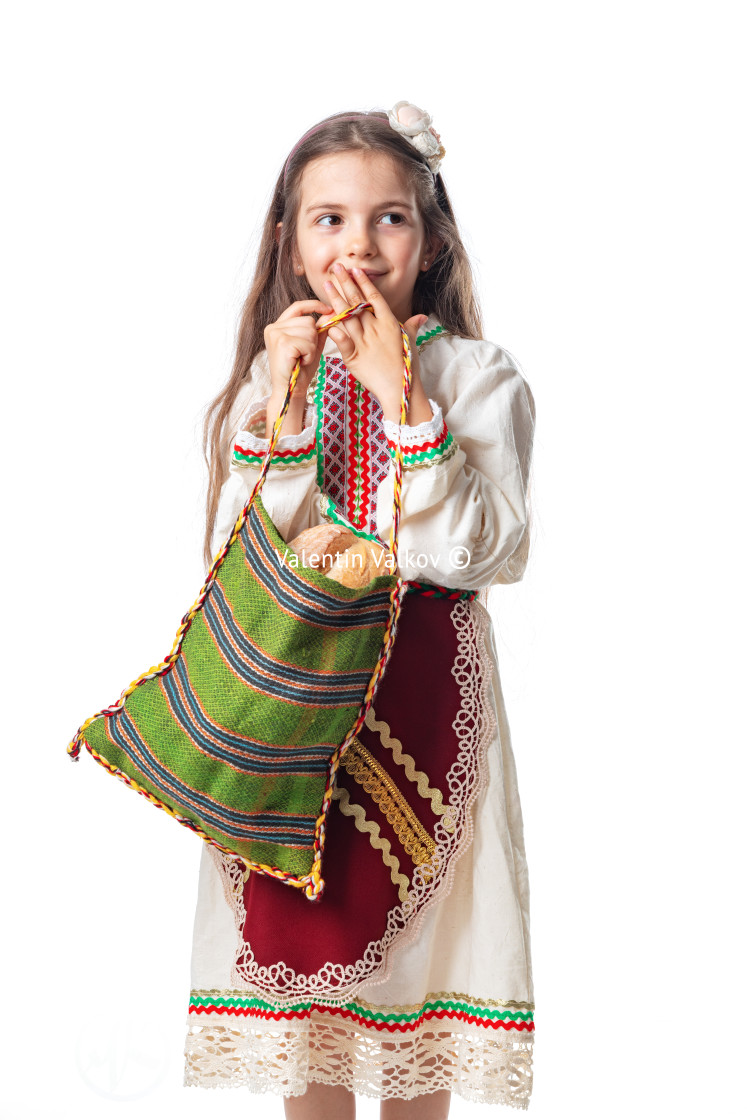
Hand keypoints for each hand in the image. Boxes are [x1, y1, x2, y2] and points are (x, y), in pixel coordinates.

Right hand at [264, 299, 331, 435]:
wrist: (290, 390)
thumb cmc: (300, 370)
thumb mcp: (312, 346)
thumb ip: (320, 329)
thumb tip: (331, 312)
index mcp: (278, 326)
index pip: (297, 307)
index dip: (314, 305)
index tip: (329, 309)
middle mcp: (273, 328)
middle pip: (308, 321)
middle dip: (313, 339)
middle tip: (304, 354)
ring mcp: (276, 334)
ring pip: (310, 331)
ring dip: (312, 348)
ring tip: (302, 359)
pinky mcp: (282, 343)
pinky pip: (308, 342)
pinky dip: (310, 354)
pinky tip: (301, 362)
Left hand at [320, 267, 431, 423]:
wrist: (401, 390)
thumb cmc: (407, 366)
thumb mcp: (411, 342)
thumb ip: (413, 326)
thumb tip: (422, 316)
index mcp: (390, 323)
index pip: (375, 298)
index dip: (364, 283)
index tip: (355, 270)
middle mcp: (376, 330)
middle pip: (358, 302)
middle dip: (346, 283)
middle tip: (336, 267)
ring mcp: (364, 343)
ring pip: (347, 317)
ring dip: (336, 299)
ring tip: (327, 284)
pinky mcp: (354, 358)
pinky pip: (342, 341)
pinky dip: (334, 330)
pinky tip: (325, 319)